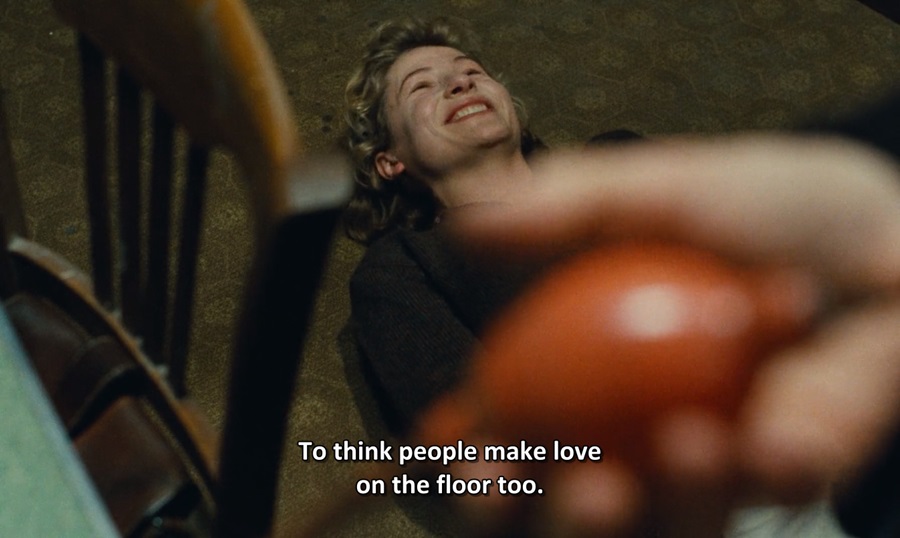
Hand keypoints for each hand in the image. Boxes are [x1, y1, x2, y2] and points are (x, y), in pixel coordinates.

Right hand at [453, 134, 899, 535]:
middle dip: (566, 527)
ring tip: (688, 443)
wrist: (874, 223)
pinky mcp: (794, 471)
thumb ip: (564, 208)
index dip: (485, 473)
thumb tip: (461, 219)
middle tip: (581, 495)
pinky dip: (763, 474)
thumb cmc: (753, 205)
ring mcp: (715, 460)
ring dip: (669, 507)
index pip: (516, 443)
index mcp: (585, 379)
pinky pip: (771, 495)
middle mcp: (638, 432)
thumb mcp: (651, 191)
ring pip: (671, 524)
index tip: (474, 468)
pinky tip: (764, 436)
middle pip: (580, 513)